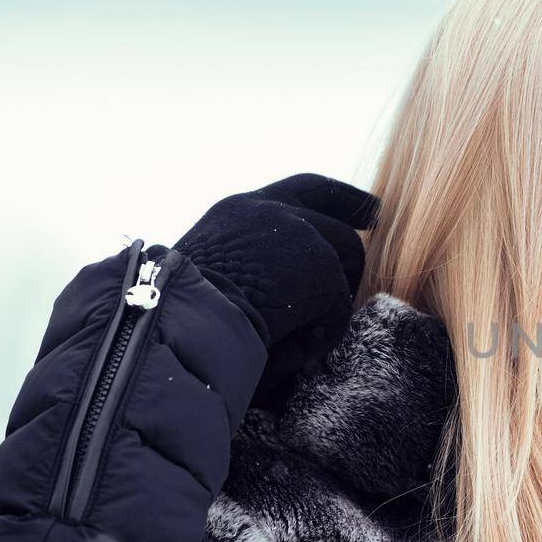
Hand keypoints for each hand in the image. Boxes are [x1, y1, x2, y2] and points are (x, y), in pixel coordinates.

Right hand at [174, 172, 379, 409]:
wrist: (169, 325)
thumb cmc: (178, 320)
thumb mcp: (215, 277)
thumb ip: (256, 265)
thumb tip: (296, 288)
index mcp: (240, 211)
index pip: (307, 189)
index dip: (344, 201)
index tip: (372, 211)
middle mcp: (270, 210)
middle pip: (341, 231)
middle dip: (355, 263)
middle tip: (356, 287)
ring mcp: (297, 232)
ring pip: (347, 269)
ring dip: (329, 308)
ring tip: (297, 337)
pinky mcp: (320, 265)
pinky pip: (338, 310)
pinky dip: (319, 337)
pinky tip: (286, 351)